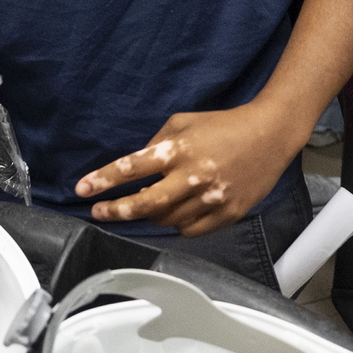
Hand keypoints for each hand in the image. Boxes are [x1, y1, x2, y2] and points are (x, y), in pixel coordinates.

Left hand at [75, 100, 305, 236]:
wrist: (270, 134)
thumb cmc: (223, 125)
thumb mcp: (182, 122)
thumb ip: (156, 144)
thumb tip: (136, 170)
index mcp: (178, 150)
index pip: (131, 168)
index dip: (103, 181)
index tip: (82, 190)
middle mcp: (193, 177)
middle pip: (145, 204)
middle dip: (116, 211)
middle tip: (99, 212)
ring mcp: (211, 199)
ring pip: (166, 221)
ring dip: (150, 216)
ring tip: (146, 204)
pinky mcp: (227, 214)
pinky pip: (190, 230)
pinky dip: (176, 225)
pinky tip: (174, 212)